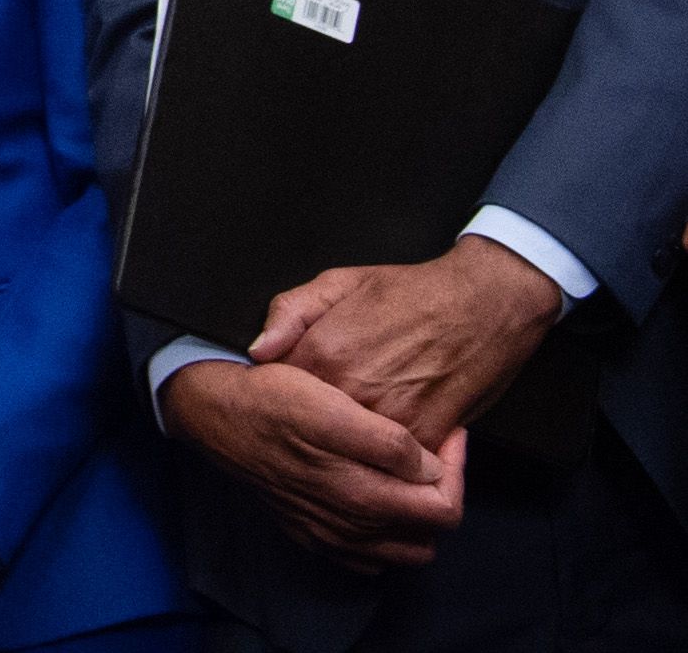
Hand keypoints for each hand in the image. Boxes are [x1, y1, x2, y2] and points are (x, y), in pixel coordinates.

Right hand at [163, 356, 465, 568]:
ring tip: (407, 475)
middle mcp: (352, 528)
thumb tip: (431, 469)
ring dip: (416, 517)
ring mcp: (331, 537)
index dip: (457, 468)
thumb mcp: (332, 406)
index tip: (448, 432)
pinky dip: (382, 535)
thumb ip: (390, 444)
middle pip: (431, 533)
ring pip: (403, 549)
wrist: (217, 414)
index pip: (447, 508)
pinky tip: (373, 499)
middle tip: (432, 450)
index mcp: (364, 497)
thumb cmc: (274, 401)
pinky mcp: (311, 535)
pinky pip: (367, 556)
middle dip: (442, 491)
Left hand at [255, 236, 562, 444]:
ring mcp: (391, 417)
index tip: (289, 390)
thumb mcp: (339, 282)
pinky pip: (393, 460)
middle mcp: (352, 389)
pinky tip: (384, 436)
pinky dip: (387, 453)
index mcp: (323, 351)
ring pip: (350, 446)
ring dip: (347, 441)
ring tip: (356, 422)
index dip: (283, 390)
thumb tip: (258, 351)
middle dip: (311, 421)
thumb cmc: (411, 291)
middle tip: (322, 410)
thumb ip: (290, 312)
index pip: (278, 389)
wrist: (485, 304)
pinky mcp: (427, 436)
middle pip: (312, 423)